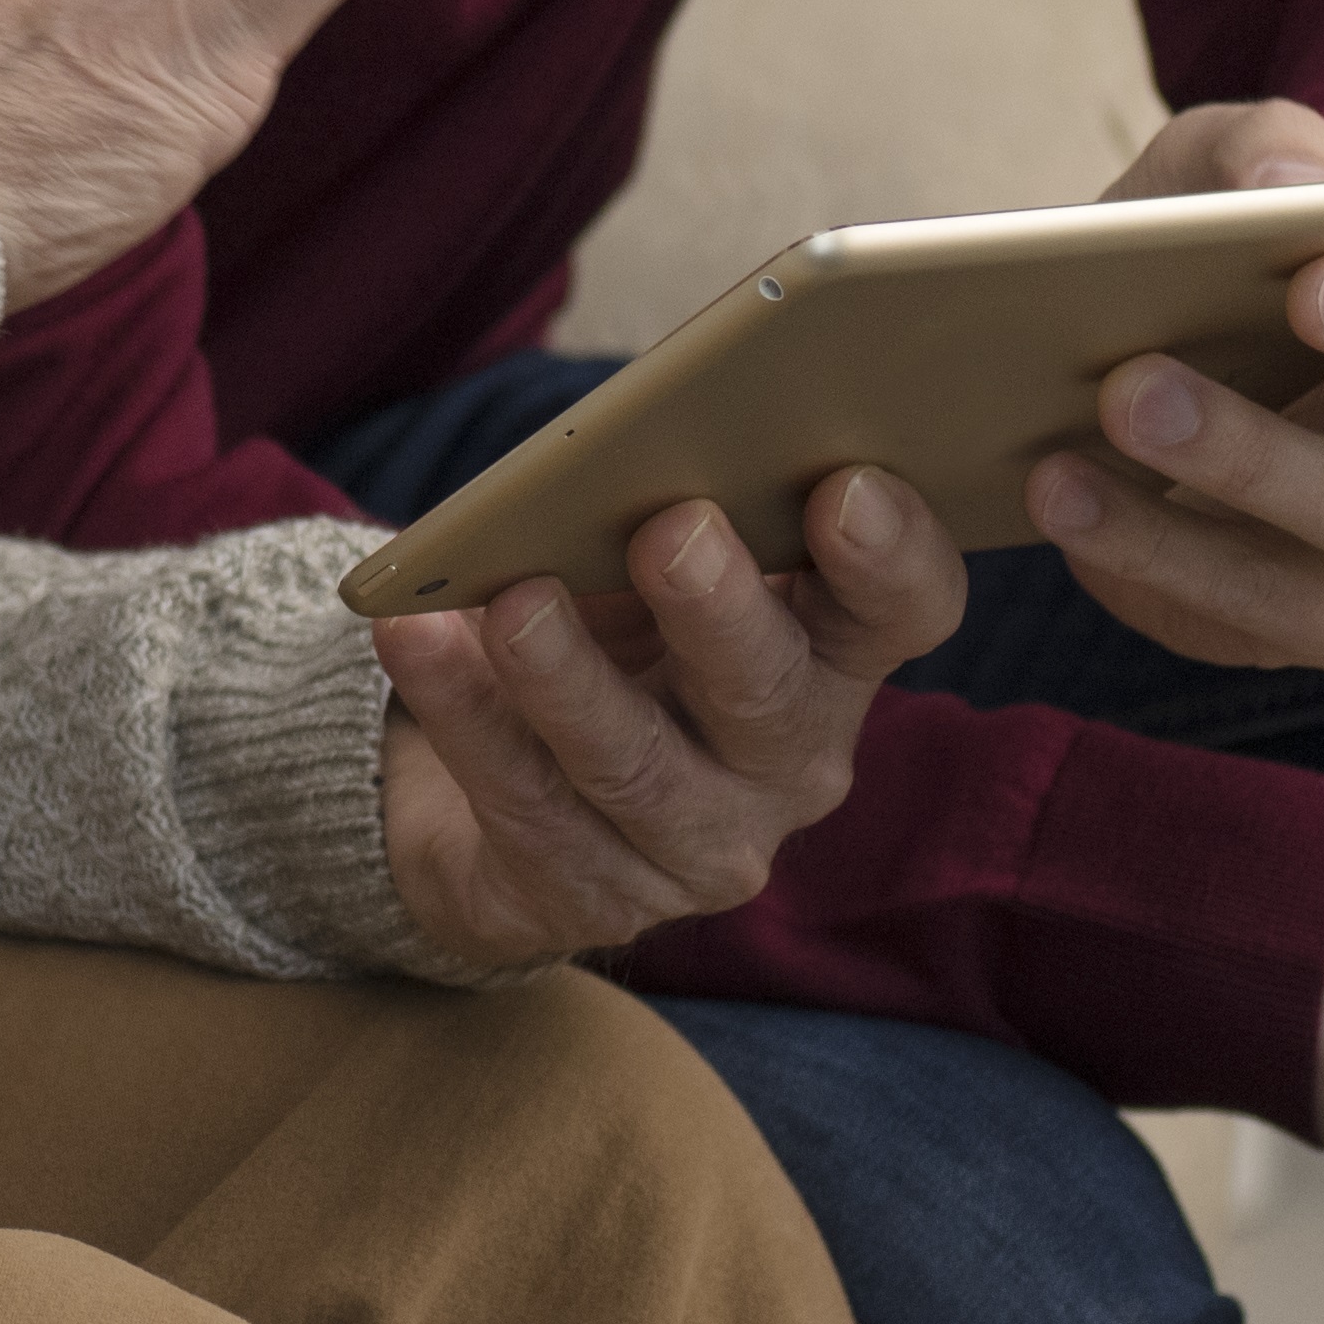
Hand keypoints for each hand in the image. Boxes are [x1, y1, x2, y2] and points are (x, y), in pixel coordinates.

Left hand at [368, 467, 968, 971]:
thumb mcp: (652, 555)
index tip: (846, 486)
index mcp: (833, 649)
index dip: (891, 554)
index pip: (902, 608)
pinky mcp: (595, 894)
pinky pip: (525, 805)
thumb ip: (678, 497)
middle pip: (771, 694)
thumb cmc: (613, 617)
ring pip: (635, 765)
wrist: (513, 769)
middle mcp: (793, 758)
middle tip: (672, 532)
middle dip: (719, 613)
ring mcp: (701, 842)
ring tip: (512, 603)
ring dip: (569, 679)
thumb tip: (634, 429)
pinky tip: (421, 640)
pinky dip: (466, 716)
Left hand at [1024, 103, 1323, 668]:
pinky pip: (1273, 607)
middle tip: (1315, 288)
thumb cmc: (1193, 267)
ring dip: (1253, 455)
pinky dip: (1157, 545)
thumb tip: (1286, 189)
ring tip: (1123, 394)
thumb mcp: (1197, 178)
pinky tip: (1068, 488)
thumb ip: (1245, 151)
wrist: (1089, 396)